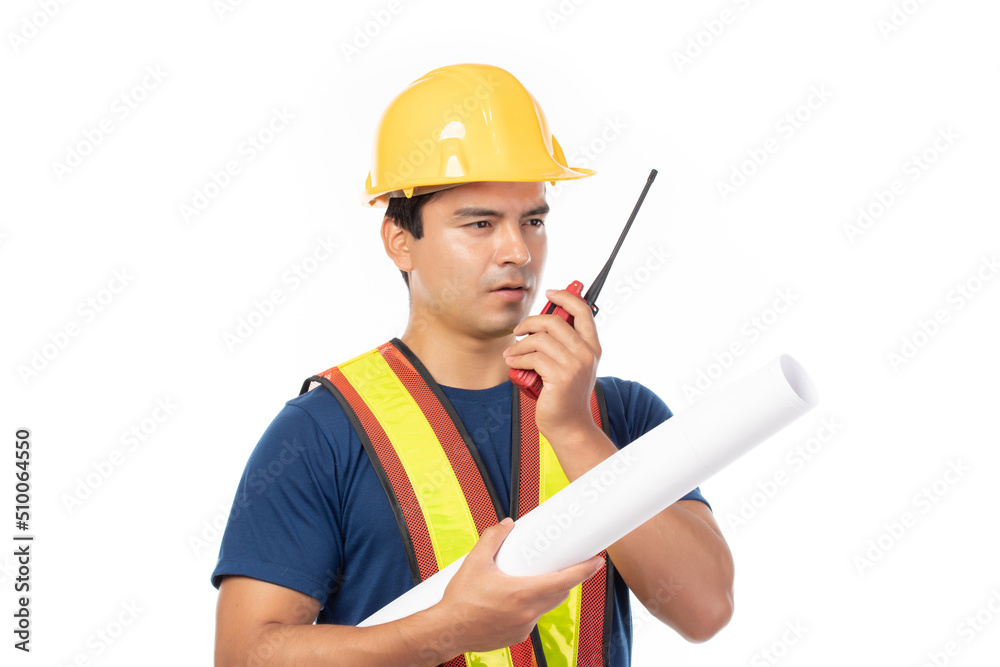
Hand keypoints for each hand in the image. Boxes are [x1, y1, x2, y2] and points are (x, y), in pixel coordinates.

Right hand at [433, 518, 603, 655]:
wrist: (446, 631)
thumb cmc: (460, 599)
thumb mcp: (474, 561)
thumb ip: (493, 539)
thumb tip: (506, 525)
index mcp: (523, 593)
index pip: (564, 580)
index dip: (584, 570)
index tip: (597, 561)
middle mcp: (528, 612)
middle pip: (558, 593)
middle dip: (564, 579)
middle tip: (563, 564)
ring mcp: (523, 627)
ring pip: (544, 606)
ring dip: (543, 593)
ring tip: (527, 580)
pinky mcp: (516, 636)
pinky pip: (530, 618)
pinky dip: (527, 607)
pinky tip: (510, 601)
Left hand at [503, 288, 602, 442]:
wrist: (570, 426)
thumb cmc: (566, 396)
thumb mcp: (572, 366)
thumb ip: (565, 344)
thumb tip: (544, 321)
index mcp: (592, 347)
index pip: (583, 310)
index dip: (565, 296)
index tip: (550, 293)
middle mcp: (586, 353)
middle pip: (554, 321)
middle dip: (530, 322)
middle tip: (518, 330)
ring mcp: (575, 365)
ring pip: (540, 339)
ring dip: (519, 344)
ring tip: (511, 353)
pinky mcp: (560, 377)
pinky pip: (533, 357)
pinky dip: (518, 358)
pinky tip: (513, 363)